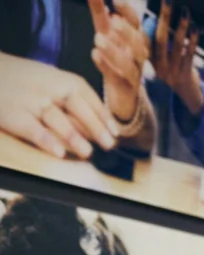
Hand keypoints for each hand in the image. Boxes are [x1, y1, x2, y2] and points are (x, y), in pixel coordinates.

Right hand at [0, 53, 118, 157]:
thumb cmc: (24, 79)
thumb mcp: (50, 79)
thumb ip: (72, 97)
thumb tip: (101, 122)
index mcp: (61, 79)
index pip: (87, 96)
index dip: (103, 115)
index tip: (116, 132)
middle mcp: (48, 88)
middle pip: (77, 107)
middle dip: (95, 127)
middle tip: (109, 145)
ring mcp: (31, 101)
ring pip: (57, 119)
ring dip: (75, 137)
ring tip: (88, 152)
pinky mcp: (14, 115)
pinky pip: (33, 129)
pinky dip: (47, 140)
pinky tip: (59, 153)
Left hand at [88, 0, 150, 123]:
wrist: (124, 95)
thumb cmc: (115, 58)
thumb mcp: (106, 32)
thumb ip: (100, 12)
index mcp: (136, 41)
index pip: (137, 24)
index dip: (128, 12)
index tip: (115, 1)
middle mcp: (138, 57)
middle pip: (140, 45)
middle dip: (128, 33)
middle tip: (113, 21)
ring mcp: (133, 74)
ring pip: (130, 64)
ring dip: (115, 51)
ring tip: (98, 39)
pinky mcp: (124, 89)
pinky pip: (118, 79)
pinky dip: (106, 67)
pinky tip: (95, 55)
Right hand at [151, 3, 202, 114]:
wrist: (185, 94)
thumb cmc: (171, 70)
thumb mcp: (158, 58)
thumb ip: (153, 43)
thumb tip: (152, 18)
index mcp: (147, 60)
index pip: (141, 38)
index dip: (139, 22)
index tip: (141, 8)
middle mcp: (158, 65)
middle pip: (159, 38)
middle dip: (164, 18)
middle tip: (167, 1)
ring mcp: (173, 70)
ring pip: (177, 45)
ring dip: (181, 26)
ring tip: (185, 11)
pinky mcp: (186, 73)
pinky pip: (190, 53)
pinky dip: (193, 39)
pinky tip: (195, 28)